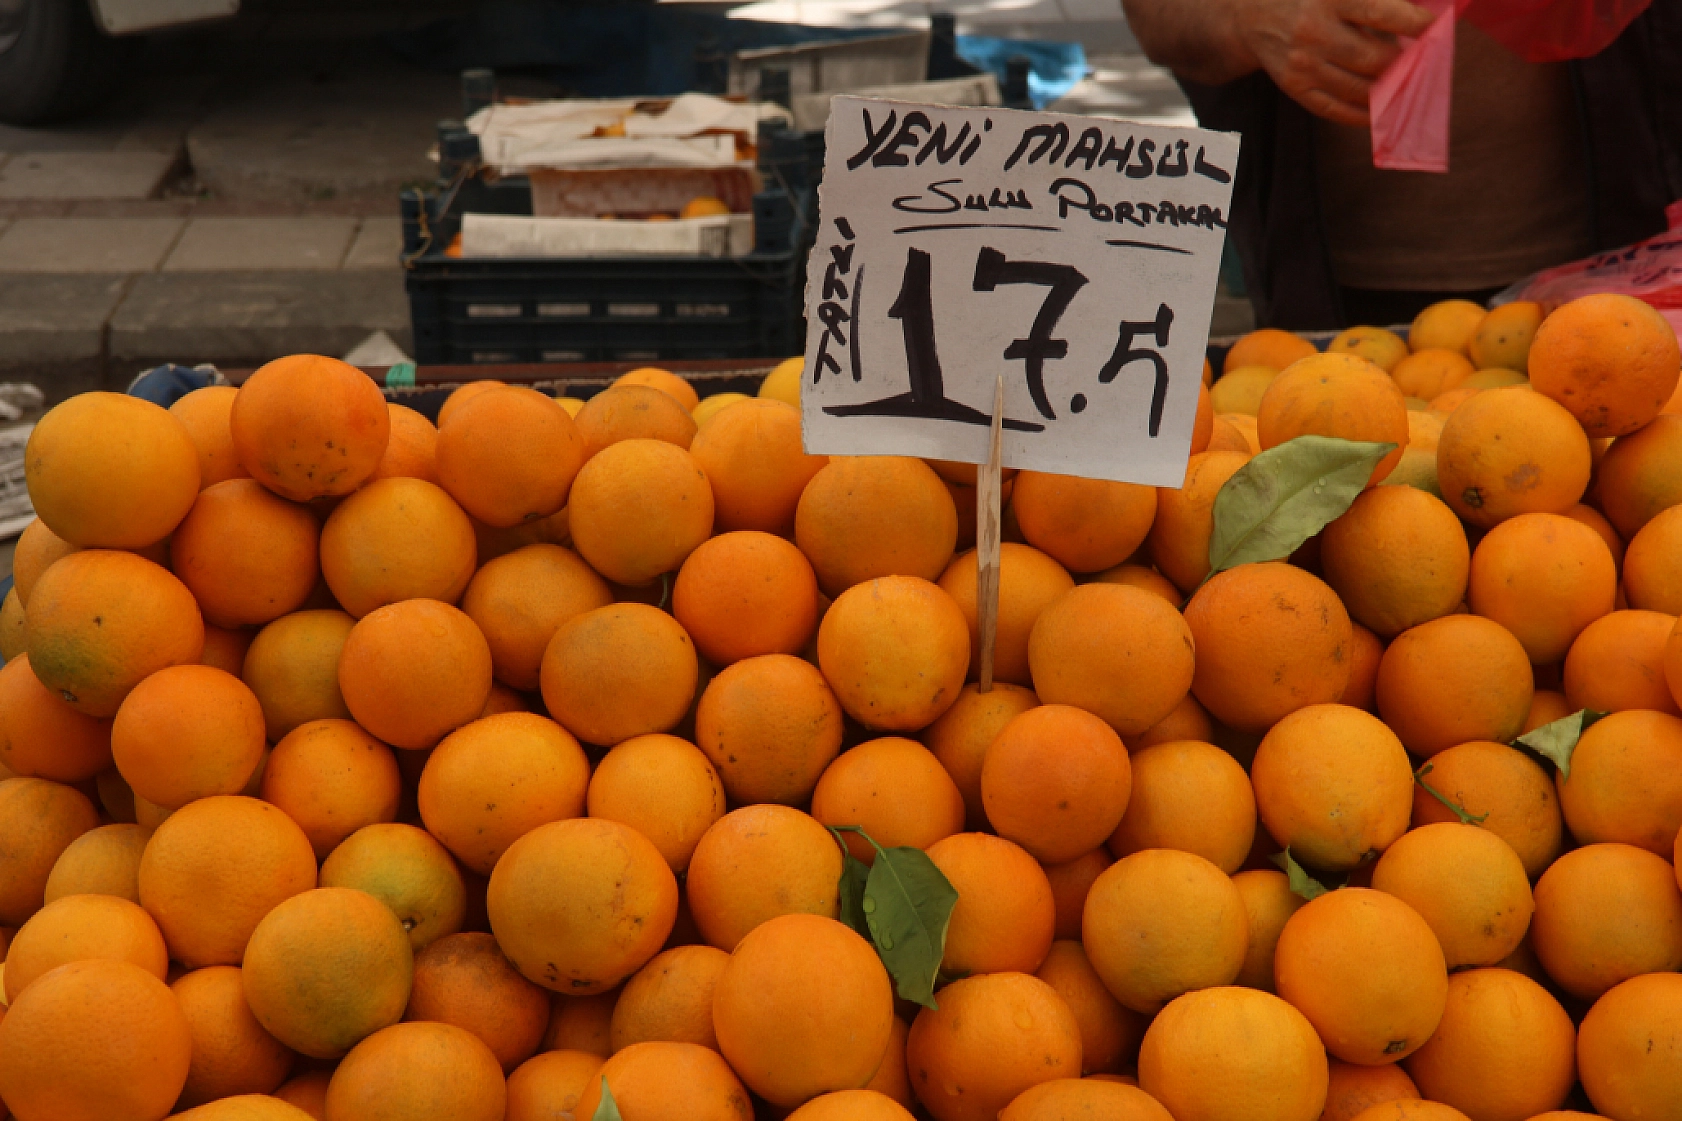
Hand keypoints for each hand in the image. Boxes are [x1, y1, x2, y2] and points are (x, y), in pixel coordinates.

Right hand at [1232, 0, 1437, 125]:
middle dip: (1406, 63)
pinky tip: (1381, 109)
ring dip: (1389, 89)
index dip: (1416, 24)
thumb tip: (1417, 12)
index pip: (1383, 14)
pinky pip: (1334, 109)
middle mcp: (1313, 32)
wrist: (1252, 13)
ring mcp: (1302, 64)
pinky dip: (1362, 114)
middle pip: (1375, 58)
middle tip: (1425, 61)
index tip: (1435, 27)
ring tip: (1408, 83)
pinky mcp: (1294, 87)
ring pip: (1359, 88)